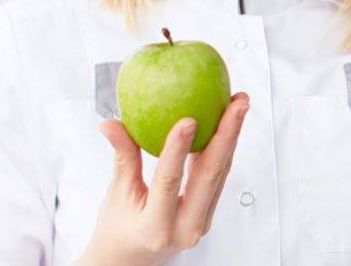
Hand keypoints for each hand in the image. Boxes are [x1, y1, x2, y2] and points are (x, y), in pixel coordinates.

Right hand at [76, 92, 249, 265]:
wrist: (132, 261)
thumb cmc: (119, 230)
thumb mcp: (117, 196)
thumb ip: (122, 157)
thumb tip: (111, 122)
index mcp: (156, 227)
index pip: (168, 182)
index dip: (178, 149)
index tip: (188, 118)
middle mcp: (186, 228)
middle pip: (211, 175)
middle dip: (228, 134)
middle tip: (237, 102)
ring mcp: (202, 222)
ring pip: (220, 174)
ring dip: (231, 136)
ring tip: (239, 103)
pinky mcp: (208, 213)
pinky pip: (218, 177)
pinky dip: (223, 148)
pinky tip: (228, 122)